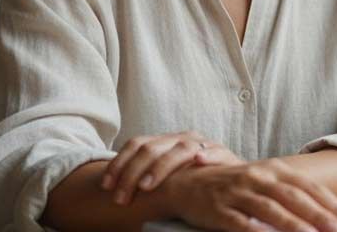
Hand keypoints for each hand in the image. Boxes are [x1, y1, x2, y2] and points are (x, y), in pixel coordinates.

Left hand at [101, 131, 241, 204]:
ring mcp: (203, 145)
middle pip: (151, 148)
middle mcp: (182, 138)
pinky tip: (198, 162)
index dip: (119, 164)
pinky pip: (215, 152)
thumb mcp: (167, 173)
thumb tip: (111, 188)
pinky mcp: (224, 154)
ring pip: (179, 149)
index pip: (136, 144)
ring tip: (146, 186)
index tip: (106, 186)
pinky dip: (206, 156)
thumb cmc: (193, 179)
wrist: (230, 180)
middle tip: (122, 198)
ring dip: (160, 167)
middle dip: (132, 173)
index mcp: (165, 140)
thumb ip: (145, 174)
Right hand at [166, 158, 336, 231]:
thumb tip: (326, 214)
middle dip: (321, 215)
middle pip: (295, 197)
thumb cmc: (237, 185)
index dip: (332, 205)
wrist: (188, 181)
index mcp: (276, 169)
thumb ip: (292, 194)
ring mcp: (238, 192)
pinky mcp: (219, 209)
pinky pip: (241, 223)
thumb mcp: (266, 182)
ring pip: (272, 209)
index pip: (310, 187)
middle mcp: (259, 176)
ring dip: (295, 225)